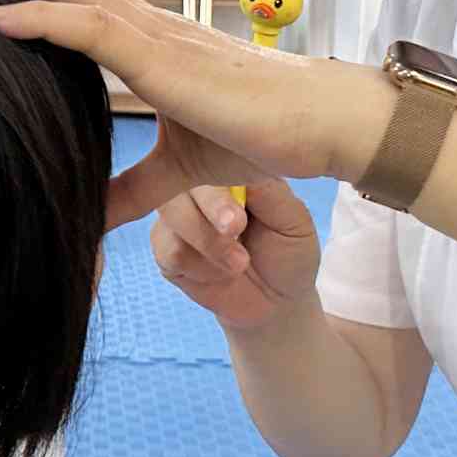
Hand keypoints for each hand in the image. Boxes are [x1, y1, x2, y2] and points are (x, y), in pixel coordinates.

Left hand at [0, 0, 380, 227]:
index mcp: (146, 38)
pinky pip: (89, 28)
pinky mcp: (161, 59)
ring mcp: (151, 33)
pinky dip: (37, 17)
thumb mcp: (177, 171)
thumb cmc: (261, 136)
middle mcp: (143, 21)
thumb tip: (91, 216)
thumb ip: (131, 189)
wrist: (318, 129)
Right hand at [151, 181, 320, 333]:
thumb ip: (268, 193)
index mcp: (227, 167)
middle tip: (236, 232)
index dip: (219, 183)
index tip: (237, 216)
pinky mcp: (164, 248)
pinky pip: (169, 250)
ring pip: (172, 216)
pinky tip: (220, 274)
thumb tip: (239, 165)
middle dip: (209, 211)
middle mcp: (196, 185)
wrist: (276, 301)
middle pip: (181, 179)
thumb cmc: (288, 252)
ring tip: (239, 264)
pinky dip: (200, 267)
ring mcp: (176, 215)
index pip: (209, 155)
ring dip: (208, 244)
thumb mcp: (292, 220)